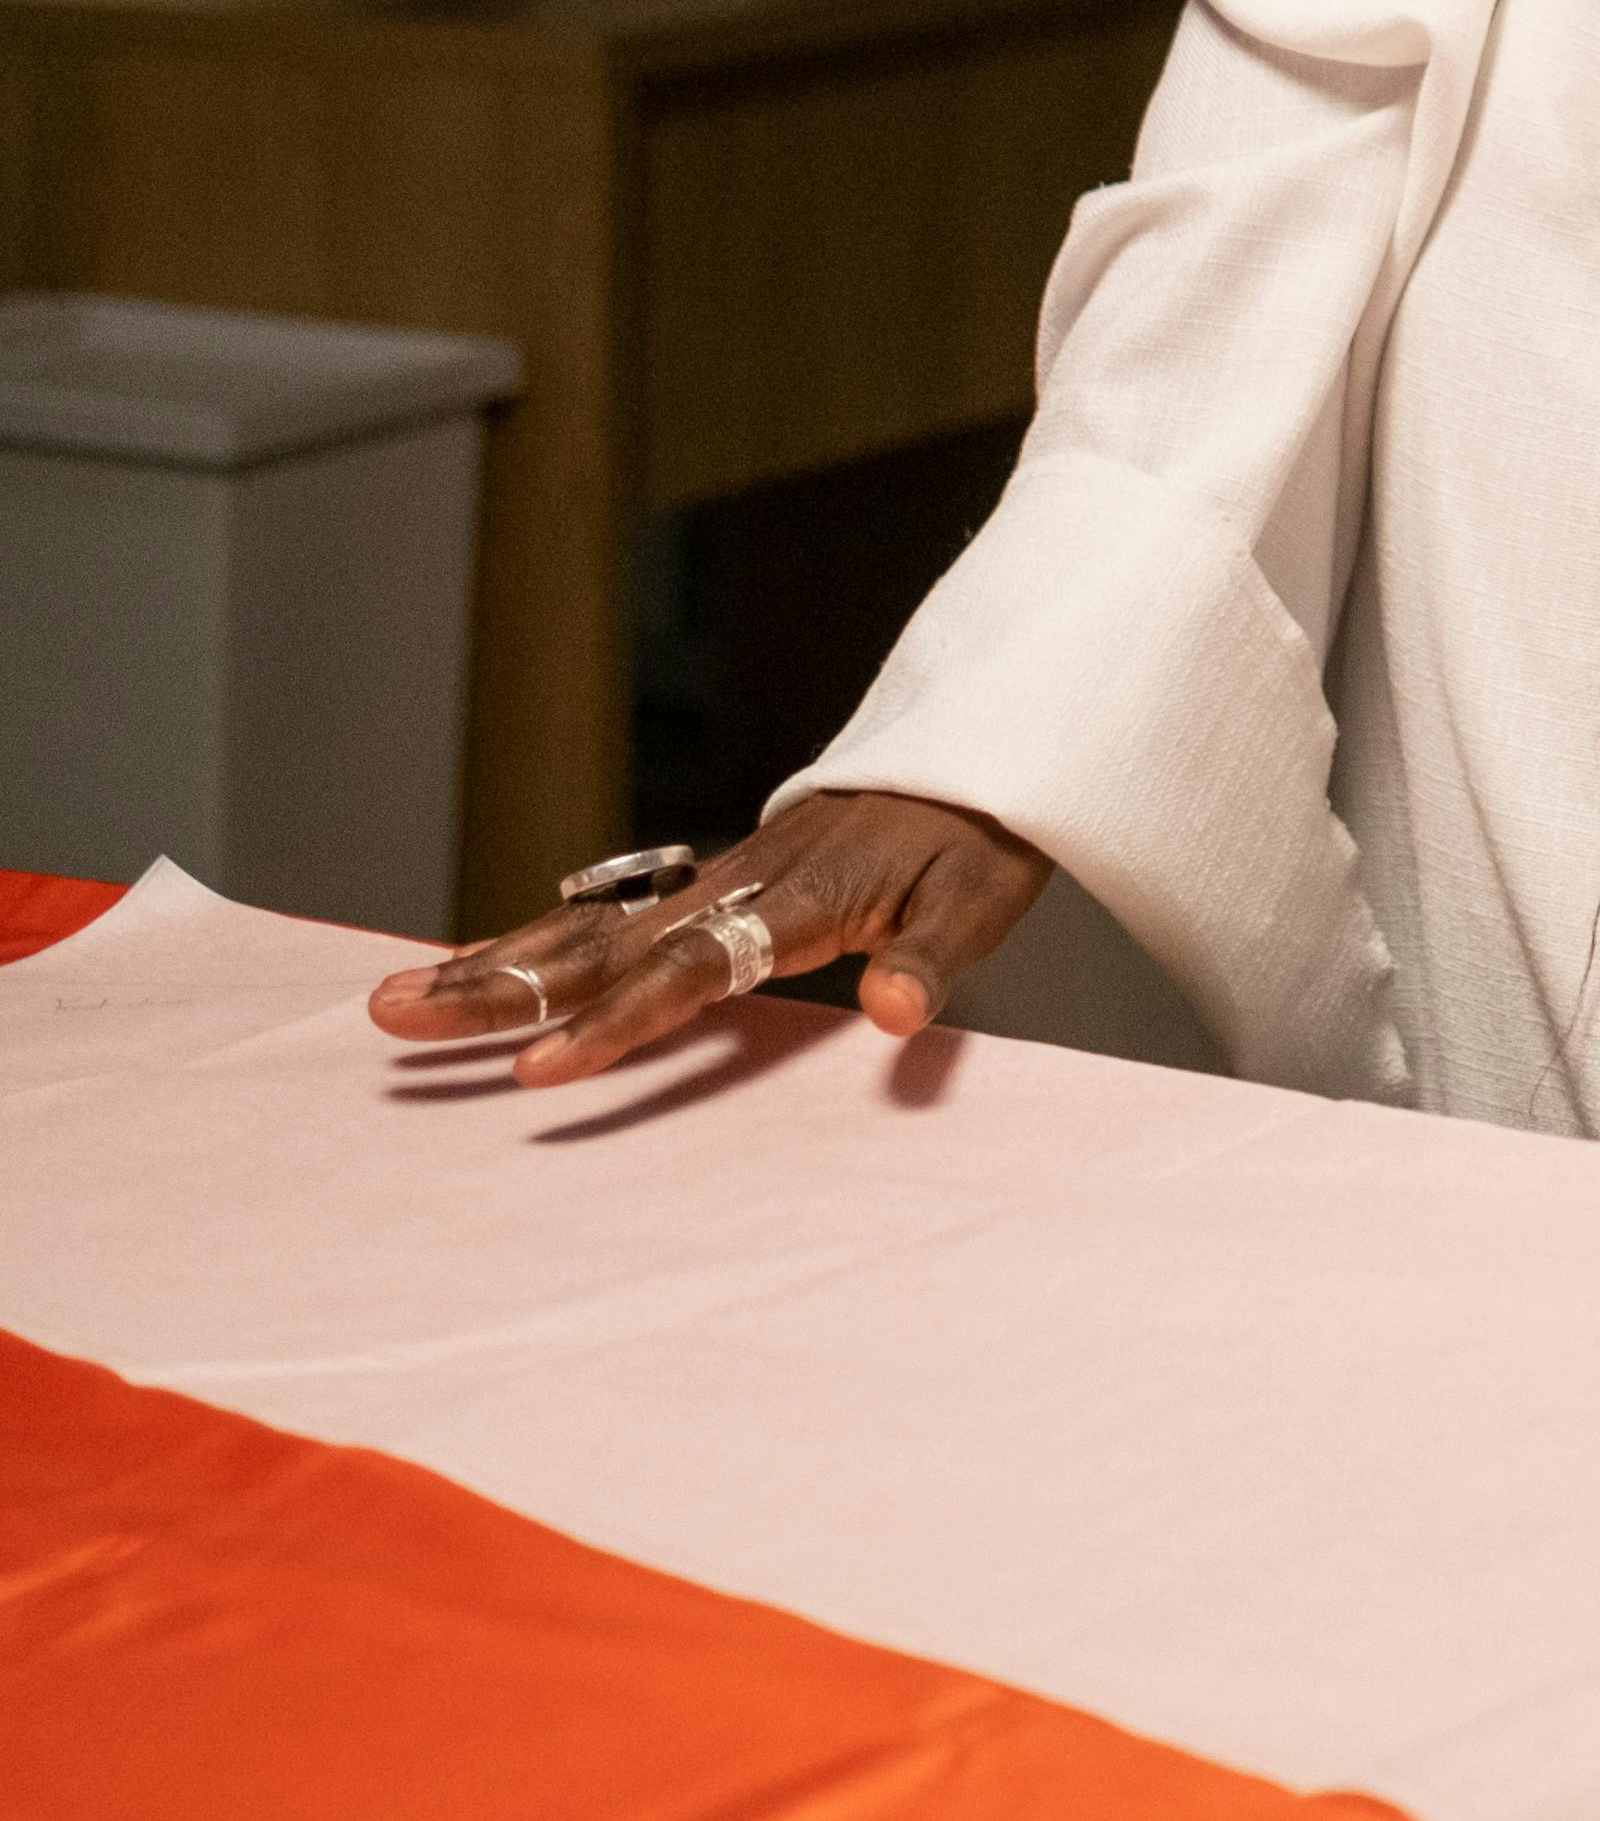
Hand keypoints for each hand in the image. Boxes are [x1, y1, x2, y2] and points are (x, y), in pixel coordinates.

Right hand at [366, 791, 1049, 1088]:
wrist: (983, 752)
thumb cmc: (979, 839)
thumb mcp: (979, 900)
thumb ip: (932, 961)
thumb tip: (889, 1013)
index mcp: (795, 898)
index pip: (689, 969)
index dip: (616, 1021)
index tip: (543, 1068)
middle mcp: (734, 885)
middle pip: (600, 948)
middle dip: (497, 993)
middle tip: (396, 1019)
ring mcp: (712, 880)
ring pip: (583, 931)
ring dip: (490, 970)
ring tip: (394, 1003)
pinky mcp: (709, 884)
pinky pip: (606, 920)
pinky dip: (532, 946)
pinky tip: (471, 975)